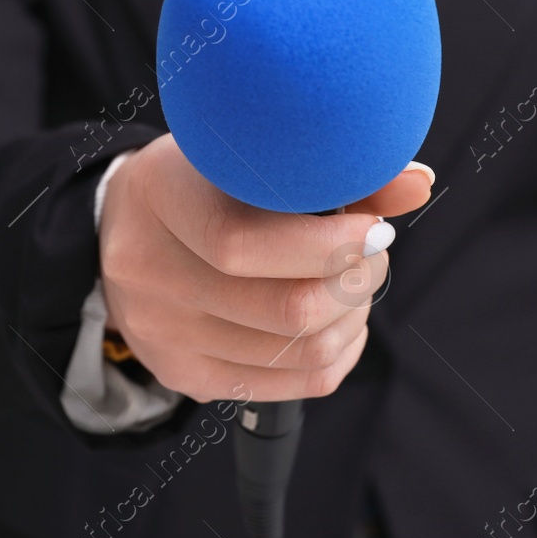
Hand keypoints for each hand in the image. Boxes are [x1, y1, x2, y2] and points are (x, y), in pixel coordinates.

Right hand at [98, 135, 432, 402]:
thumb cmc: (199, 180)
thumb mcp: (242, 153)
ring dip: (352, 317)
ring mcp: (162, 333)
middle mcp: (148, 272)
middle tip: (372, 251)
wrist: (121, 227)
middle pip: (284, 308)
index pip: (243, 243)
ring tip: (355, 282)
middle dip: (355, 281)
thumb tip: (415, 185)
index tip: (372, 227)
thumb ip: (328, 168)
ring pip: (297, 350)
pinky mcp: (184, 374)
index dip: (327, 244)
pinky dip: (337, 352)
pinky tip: (341, 320)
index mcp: (160, 198)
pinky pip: (291, 385)